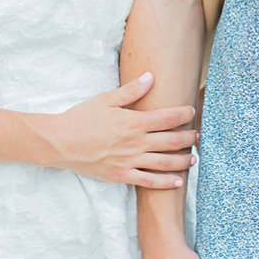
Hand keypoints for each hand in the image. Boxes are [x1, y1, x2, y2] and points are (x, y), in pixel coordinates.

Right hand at [40, 72, 196, 187]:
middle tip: (198, 136)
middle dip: (189, 138)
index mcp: (134, 122)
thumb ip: (131, 90)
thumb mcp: (106, 99)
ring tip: (194, 158)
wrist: (59, 142)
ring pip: (165, 162)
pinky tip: (178, 182)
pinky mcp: (121, 175)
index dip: (184, 114)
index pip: (168, 118)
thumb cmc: (81, 118)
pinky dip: (166, 183)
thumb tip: (150, 76)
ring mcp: (130, 161)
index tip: (192, 112)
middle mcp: (136, 142)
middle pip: (172, 141)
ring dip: (183, 160)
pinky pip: (149, 181)